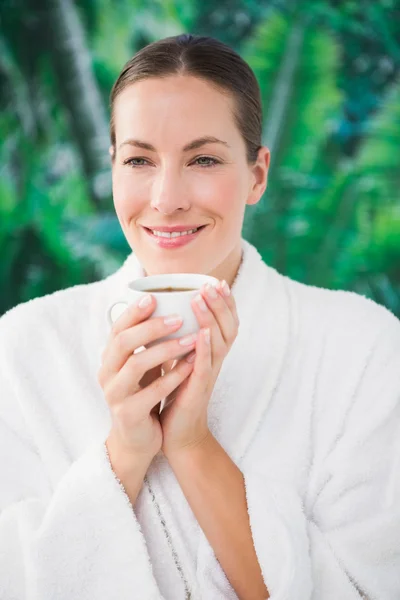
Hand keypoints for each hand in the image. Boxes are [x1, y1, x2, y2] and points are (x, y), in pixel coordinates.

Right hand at [98, 296, 196, 461]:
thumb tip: (164, 305)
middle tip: (179, 317)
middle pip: (123, 342)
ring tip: (191, 340)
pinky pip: (152, 392)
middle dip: (151, 327)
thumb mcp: (141, 366)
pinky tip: (191, 365)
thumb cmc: (142, 394)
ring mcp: (115, 395)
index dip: (134, 312)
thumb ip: (146, 342)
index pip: (117, 328)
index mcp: (109, 359)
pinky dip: (173, 377)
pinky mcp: (129, 414)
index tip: (154, 297)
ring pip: (136, 365)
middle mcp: (107, 374)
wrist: (137, 440)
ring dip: (166, 350)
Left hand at [159, 280, 238, 456]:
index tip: (217, 282)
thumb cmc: (176, 394)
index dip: (226, 303)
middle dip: (221, 304)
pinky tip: (200, 333)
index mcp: (211, 354)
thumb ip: (180, 340)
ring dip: (211, 318)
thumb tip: (165, 313)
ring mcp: (208, 375)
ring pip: (218, 342)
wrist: (177, 434)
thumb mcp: (180, 361)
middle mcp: (214, 362)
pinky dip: (204, 348)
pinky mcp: (198, 390)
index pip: (226, 323)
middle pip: (228, 328)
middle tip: (213, 284)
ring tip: (201, 298)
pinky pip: (205, 367)